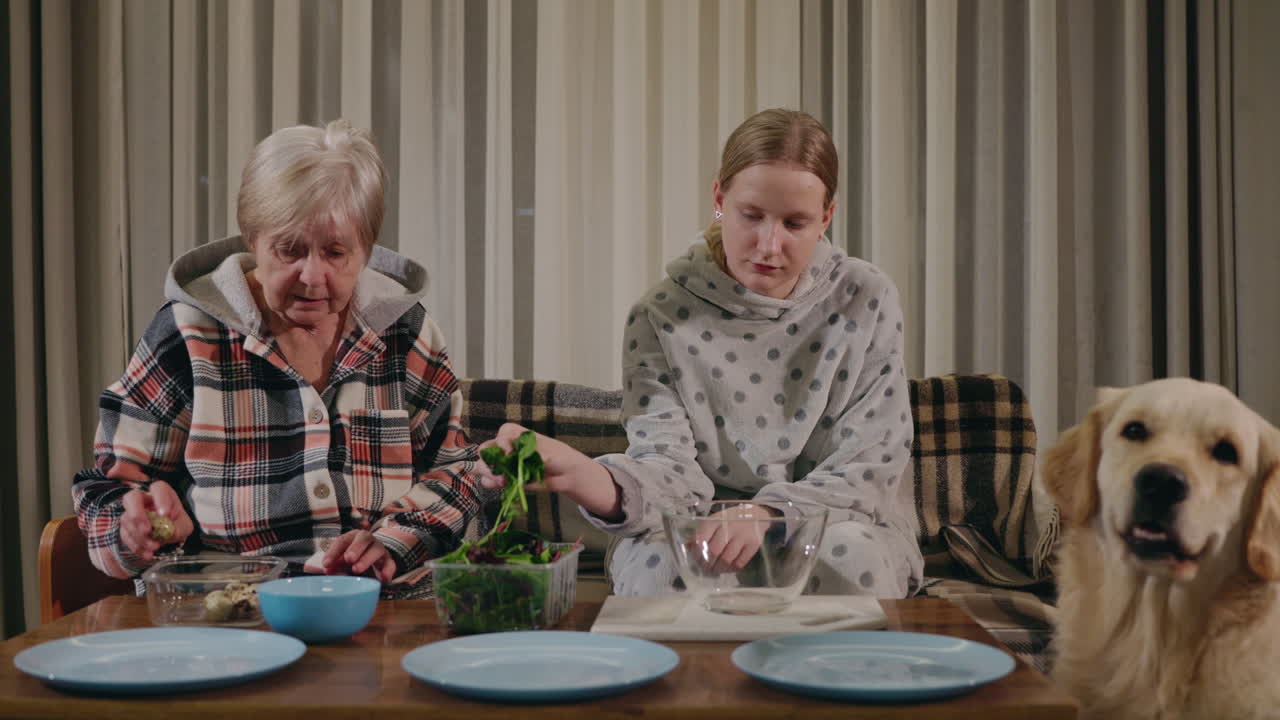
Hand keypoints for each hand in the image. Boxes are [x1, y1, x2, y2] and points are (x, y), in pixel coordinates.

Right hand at [120, 481, 193, 559]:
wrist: (168, 535)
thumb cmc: (177, 524)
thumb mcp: (184, 526)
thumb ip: (179, 528)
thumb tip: (169, 532)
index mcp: (161, 493)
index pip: (158, 488)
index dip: (161, 499)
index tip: (166, 514)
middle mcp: (143, 499)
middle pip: (131, 498)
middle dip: (137, 515)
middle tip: (147, 530)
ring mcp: (131, 512)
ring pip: (127, 520)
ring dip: (140, 536)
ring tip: (155, 547)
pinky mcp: (126, 527)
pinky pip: (125, 535)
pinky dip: (136, 546)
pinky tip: (148, 554)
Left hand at [321, 530, 396, 582]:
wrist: (372, 557)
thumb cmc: (353, 558)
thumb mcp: (341, 560)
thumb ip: (334, 565)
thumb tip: (327, 571)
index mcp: (352, 537)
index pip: (342, 541)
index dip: (334, 552)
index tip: (326, 564)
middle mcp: (367, 539)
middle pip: (363, 539)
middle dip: (355, 548)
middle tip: (348, 559)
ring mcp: (379, 549)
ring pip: (376, 550)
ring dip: (366, 559)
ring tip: (357, 569)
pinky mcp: (388, 560)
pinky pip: (390, 564)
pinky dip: (388, 570)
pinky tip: (384, 578)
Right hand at [476, 423, 622, 519]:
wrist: (566, 474)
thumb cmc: (556, 456)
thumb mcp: (542, 449)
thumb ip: (524, 451)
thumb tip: (508, 455)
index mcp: (515, 435)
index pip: (500, 435)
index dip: (502, 443)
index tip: (511, 451)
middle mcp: (506, 448)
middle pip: (485, 450)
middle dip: (490, 460)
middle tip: (502, 469)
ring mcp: (504, 464)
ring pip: (483, 466)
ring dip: (489, 473)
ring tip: (503, 480)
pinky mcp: (505, 479)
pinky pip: (489, 481)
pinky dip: (491, 483)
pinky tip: (501, 484)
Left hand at [692, 504, 778, 572]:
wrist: (757, 514)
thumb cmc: (730, 519)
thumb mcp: (715, 520)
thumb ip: (702, 533)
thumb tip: (687, 547)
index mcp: (716, 519)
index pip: (702, 538)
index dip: (696, 552)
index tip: (696, 560)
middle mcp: (729, 526)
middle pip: (714, 551)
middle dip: (707, 564)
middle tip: (705, 569)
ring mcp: (743, 536)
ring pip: (726, 559)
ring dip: (718, 569)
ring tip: (715, 571)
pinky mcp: (754, 544)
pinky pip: (740, 562)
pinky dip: (731, 569)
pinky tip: (728, 569)